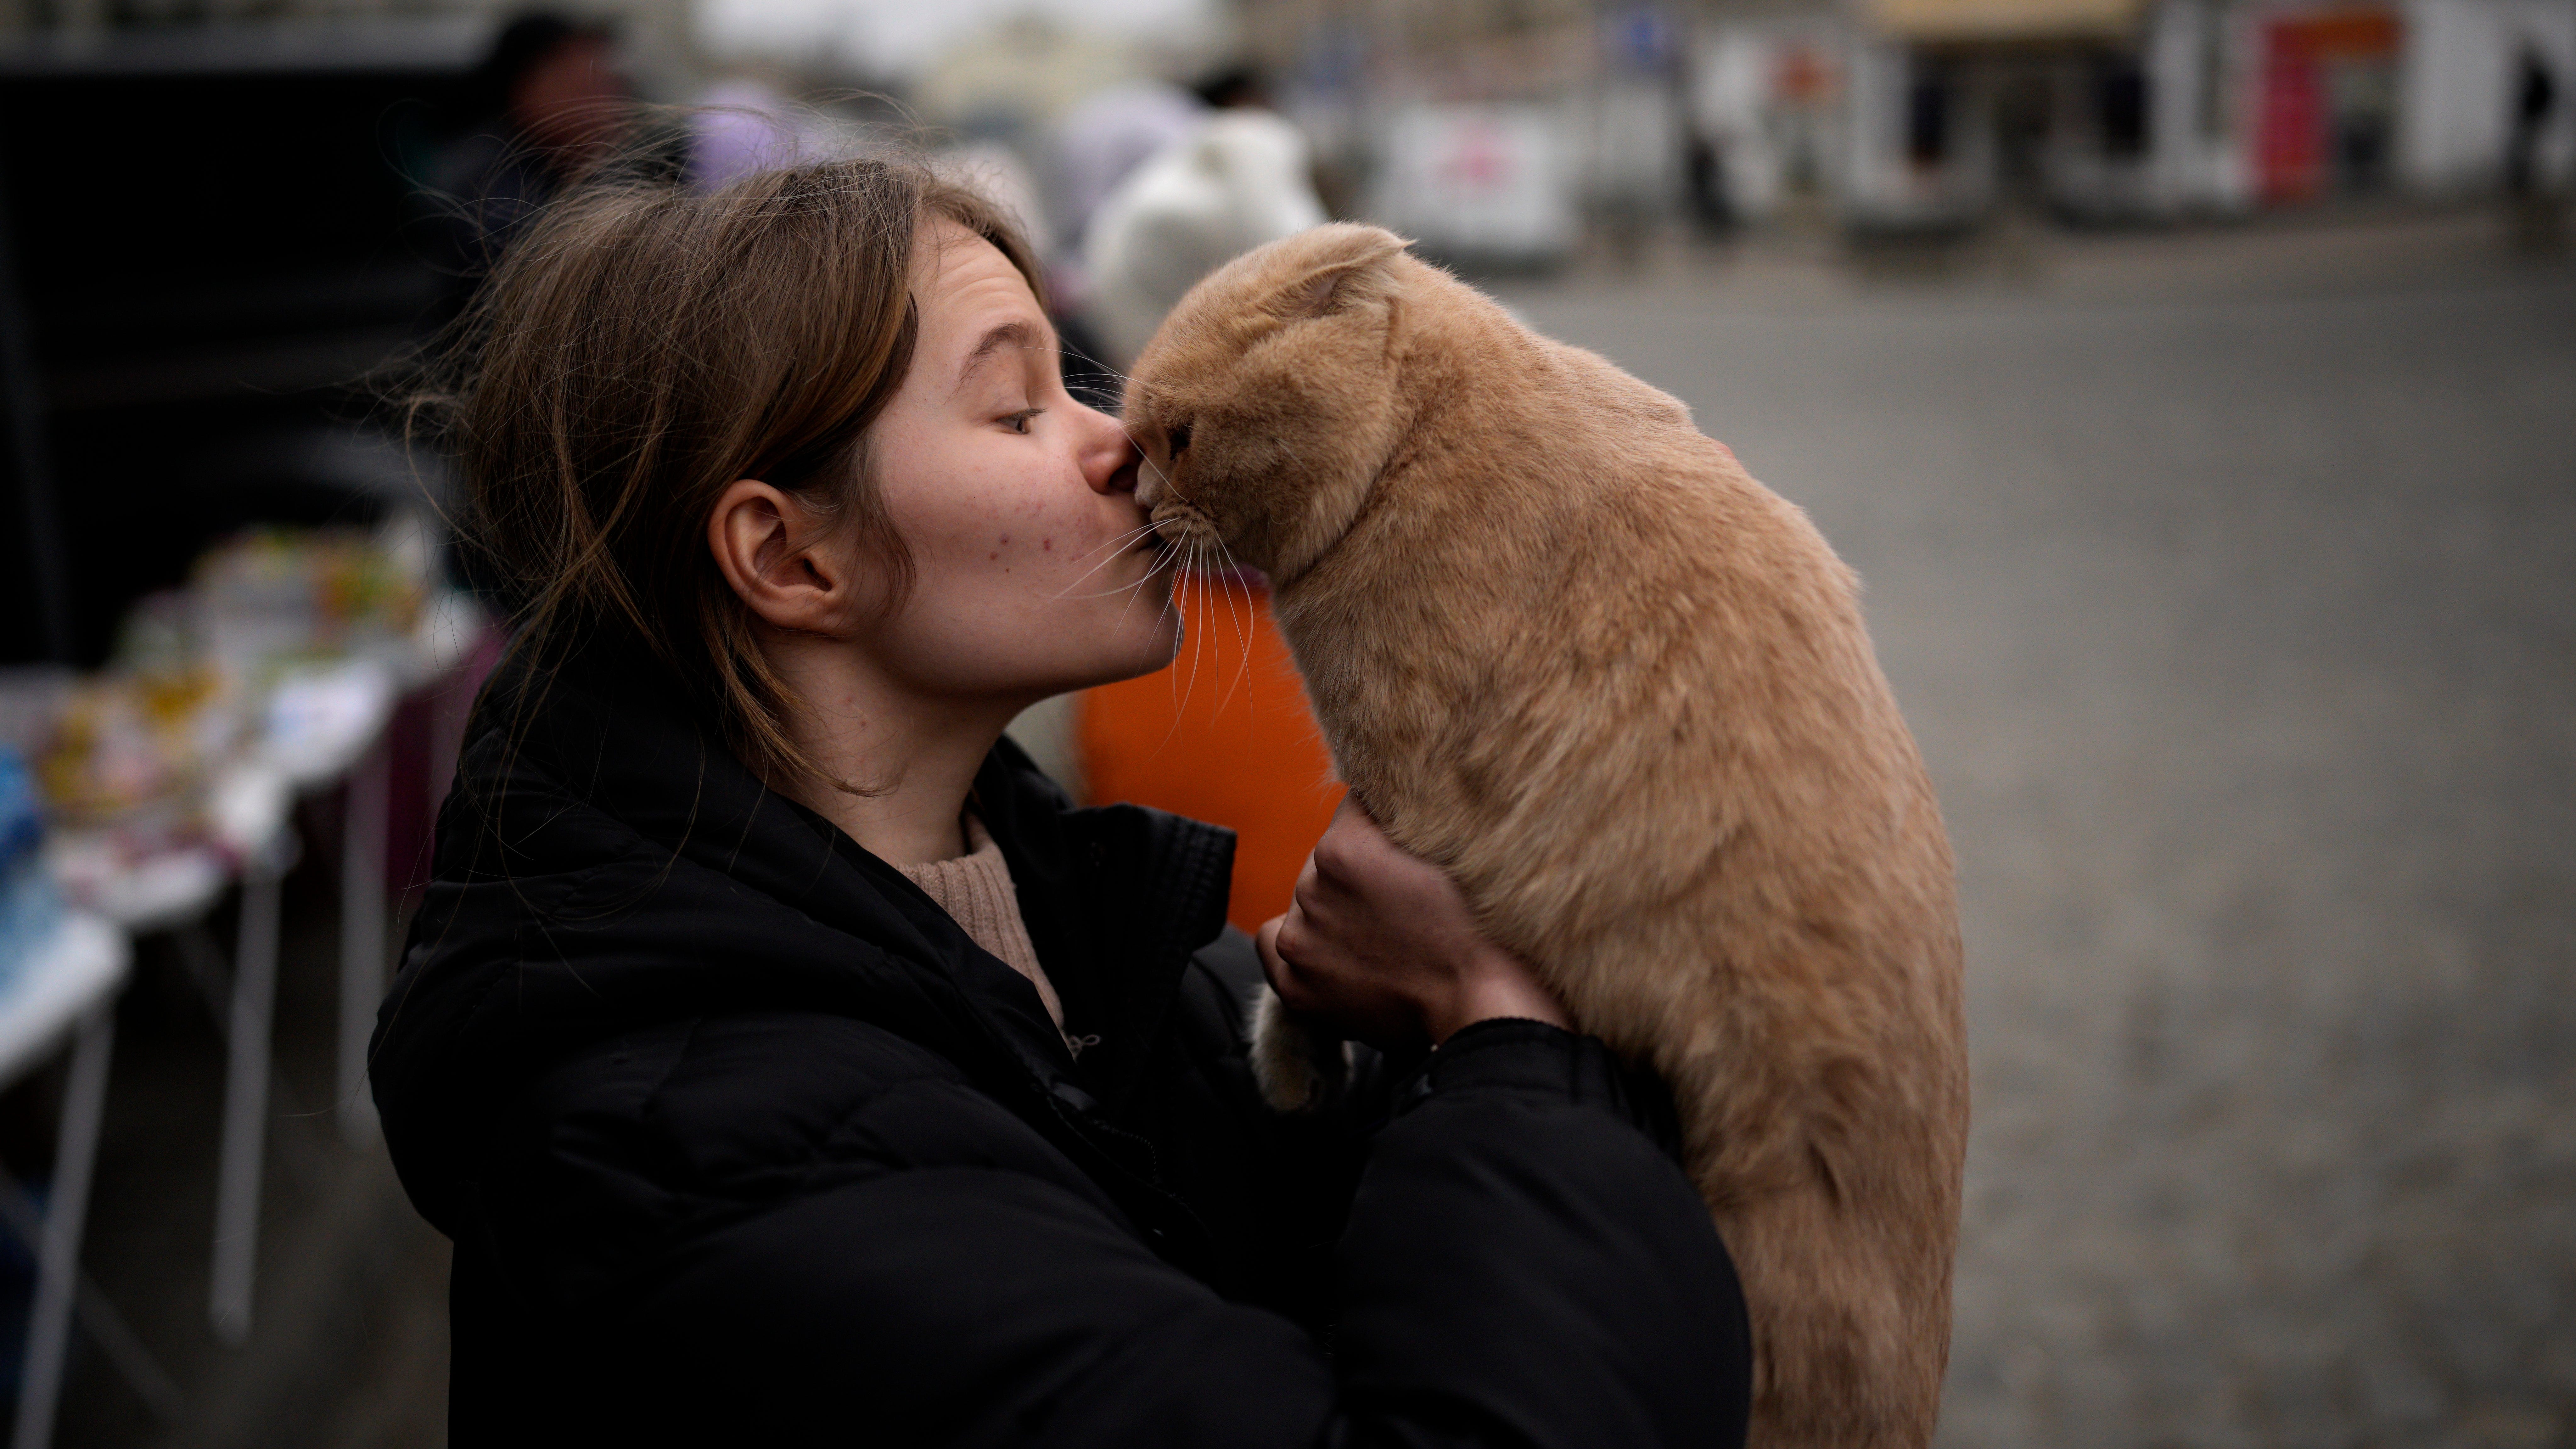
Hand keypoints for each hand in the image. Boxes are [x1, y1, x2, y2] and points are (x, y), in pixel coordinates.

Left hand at [1255, 796, 1568, 1047]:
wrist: (1483, 1003)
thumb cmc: (1481, 926)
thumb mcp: (1454, 843)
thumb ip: (1408, 818)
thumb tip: (1389, 796)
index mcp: (1345, 845)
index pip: (1354, 808)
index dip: (1386, 825)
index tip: (1409, 845)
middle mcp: (1310, 887)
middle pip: (1328, 860)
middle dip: (1360, 872)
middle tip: (1404, 901)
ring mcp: (1299, 938)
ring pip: (1309, 901)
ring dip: (1337, 909)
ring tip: (1384, 934)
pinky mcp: (1294, 984)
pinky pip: (1274, 943)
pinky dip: (1302, 943)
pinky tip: (1335, 951)